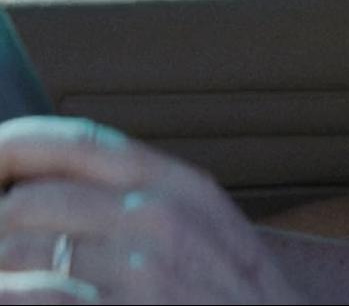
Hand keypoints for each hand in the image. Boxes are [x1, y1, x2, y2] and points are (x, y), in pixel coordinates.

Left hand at [0, 116, 301, 303]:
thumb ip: (145, 201)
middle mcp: (157, 218)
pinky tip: (20, 298)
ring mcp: (138, 271)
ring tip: (14, 283)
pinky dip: (12, 295)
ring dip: (2, 272)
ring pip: (13, 253)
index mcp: (178, 187)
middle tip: (6, 255)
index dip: (10, 147)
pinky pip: (31, 296)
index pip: (72, 141)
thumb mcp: (209, 231)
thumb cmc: (241, 304)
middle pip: (26, 202)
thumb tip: (56, 189)